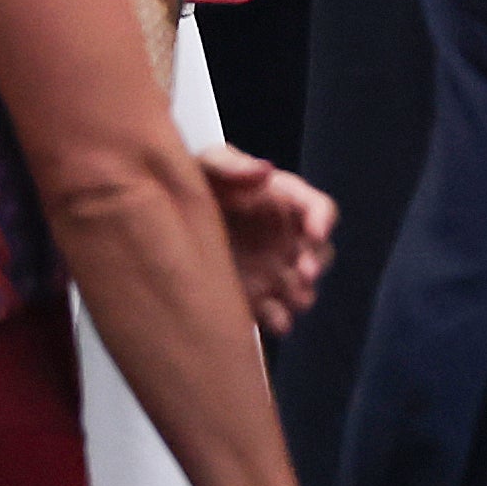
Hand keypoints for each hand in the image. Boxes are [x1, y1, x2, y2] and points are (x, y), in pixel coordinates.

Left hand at [199, 143, 337, 330]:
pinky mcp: (256, 299)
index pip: (317, 208)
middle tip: (304, 272)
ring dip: (301, 295)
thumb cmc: (195, 183)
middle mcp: (285, 238)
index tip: (316, 232)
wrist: (164, 223)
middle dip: (315, 263)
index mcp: (282, 201)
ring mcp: (273, 271)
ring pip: (304, 289)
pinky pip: (279, 316)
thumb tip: (265, 170)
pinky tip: (272, 320)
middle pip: (319, 254)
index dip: (322, 219)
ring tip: (289, 298)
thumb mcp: (206, 164)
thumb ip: (231, 164)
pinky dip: (280, 321)